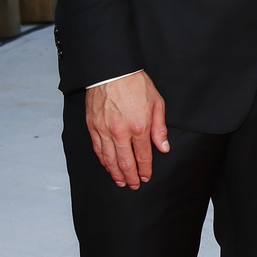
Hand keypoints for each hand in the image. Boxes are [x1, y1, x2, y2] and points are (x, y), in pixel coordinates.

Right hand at [86, 70, 168, 189]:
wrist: (112, 71)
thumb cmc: (136, 84)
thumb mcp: (157, 103)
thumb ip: (160, 129)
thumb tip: (163, 148)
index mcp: (139, 127)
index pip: (144, 156)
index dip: (145, 169)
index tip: (146, 177)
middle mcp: (121, 132)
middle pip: (125, 162)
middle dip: (131, 177)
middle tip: (133, 185)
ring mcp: (104, 130)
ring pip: (110, 159)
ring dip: (115, 173)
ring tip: (120, 181)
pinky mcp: (93, 126)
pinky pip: (98, 149)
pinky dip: (103, 161)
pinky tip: (107, 166)